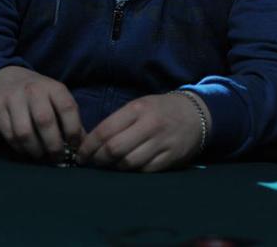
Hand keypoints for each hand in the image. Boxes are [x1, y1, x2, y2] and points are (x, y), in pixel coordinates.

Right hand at [0, 66, 84, 159]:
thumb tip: (84, 144)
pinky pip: (9, 135)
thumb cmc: (37, 93)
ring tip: (40, 155)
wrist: (5, 78)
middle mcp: (34, 90)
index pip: (67, 107)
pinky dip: (19, 148)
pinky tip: (26, 149)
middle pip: (45, 121)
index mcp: (53, 87)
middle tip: (57, 158)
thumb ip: (69, 118)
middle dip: (53, 145)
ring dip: (35, 149)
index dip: (73, 130)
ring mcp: (14, 98)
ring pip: (25, 132)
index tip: (74, 146)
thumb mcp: (56, 98)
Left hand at [77, 93, 210, 171]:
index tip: (81, 154)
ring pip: (129, 163)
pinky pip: (145, 170)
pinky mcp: (171, 158)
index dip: (89, 145)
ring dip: (114, 168)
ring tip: (108, 166)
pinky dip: (133, 172)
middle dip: (98, 159)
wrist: (195, 114)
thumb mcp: (139, 105)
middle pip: (115, 149)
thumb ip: (119, 121)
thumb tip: (93, 142)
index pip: (106, 130)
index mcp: (137, 109)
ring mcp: (161, 142)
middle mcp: (149, 125)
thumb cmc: (160, 109)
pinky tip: (127, 168)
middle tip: (92, 163)